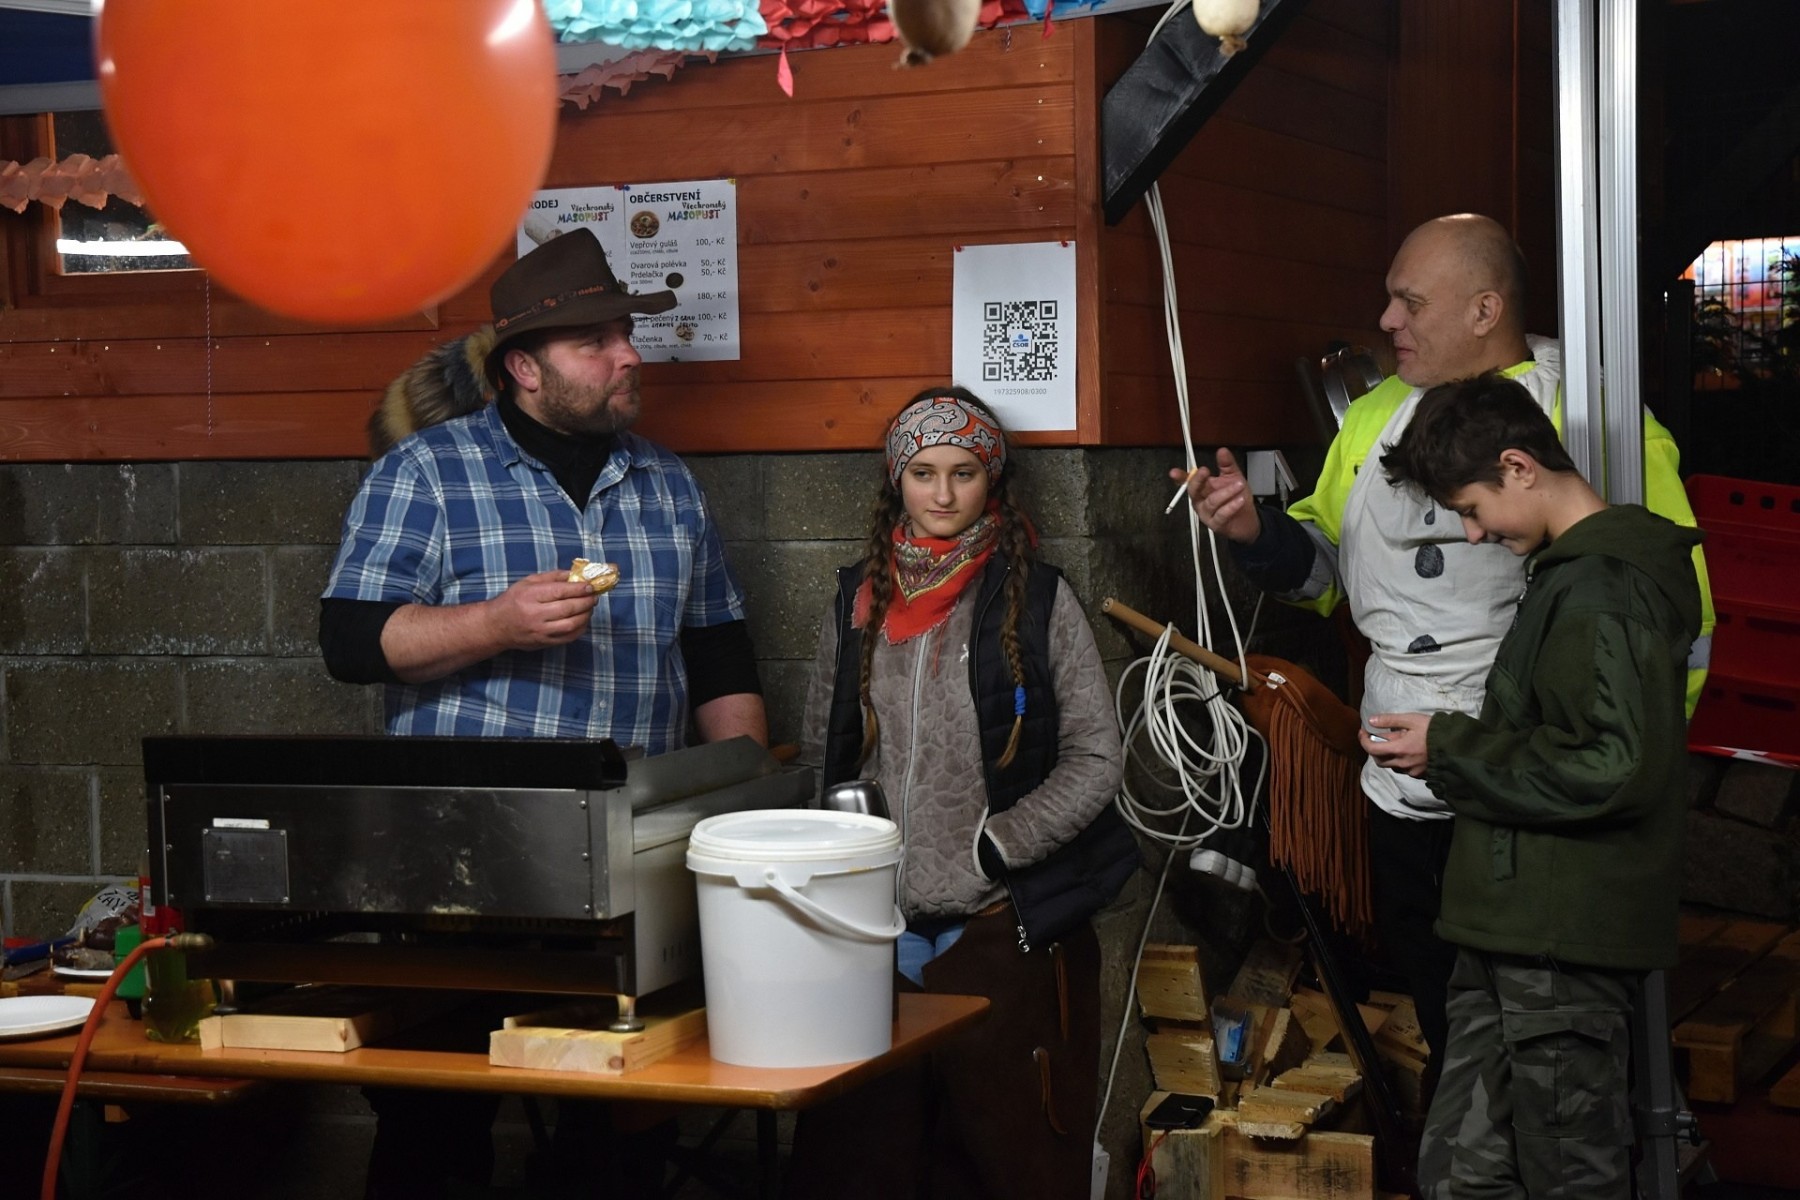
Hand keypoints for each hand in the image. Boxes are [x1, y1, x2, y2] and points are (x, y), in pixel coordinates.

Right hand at [484, 570, 599, 649]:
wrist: (496, 626)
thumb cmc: (513, 600)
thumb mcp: (528, 582)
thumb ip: (553, 577)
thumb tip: (576, 574)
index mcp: (530, 596)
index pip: (561, 591)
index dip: (579, 588)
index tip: (591, 585)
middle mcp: (535, 614)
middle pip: (569, 608)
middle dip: (586, 601)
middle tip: (594, 596)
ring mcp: (540, 631)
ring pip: (572, 624)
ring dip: (586, 615)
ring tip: (590, 607)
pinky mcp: (545, 643)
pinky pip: (569, 637)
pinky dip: (581, 628)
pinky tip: (583, 620)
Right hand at [1170, 449, 1259, 543]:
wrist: (1248, 519)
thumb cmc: (1237, 498)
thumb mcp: (1233, 477)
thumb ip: (1227, 464)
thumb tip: (1222, 450)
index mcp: (1202, 488)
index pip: (1188, 481)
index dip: (1180, 477)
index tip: (1174, 472)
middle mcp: (1200, 501)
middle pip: (1193, 491)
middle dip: (1198, 480)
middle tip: (1206, 471)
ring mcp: (1206, 514)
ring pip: (1211, 502)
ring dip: (1226, 492)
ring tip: (1239, 485)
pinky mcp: (1215, 524)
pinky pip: (1221, 514)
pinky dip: (1231, 506)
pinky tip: (1240, 500)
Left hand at [1361, 713, 1429, 776]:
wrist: (1456, 745)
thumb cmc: (1433, 730)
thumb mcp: (1411, 720)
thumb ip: (1390, 721)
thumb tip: (1371, 721)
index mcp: (1398, 749)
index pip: (1372, 749)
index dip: (1363, 740)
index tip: (1363, 732)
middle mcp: (1402, 763)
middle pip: (1379, 760)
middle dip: (1374, 750)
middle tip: (1377, 738)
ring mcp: (1411, 771)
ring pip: (1392, 766)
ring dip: (1388, 756)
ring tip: (1396, 743)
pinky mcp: (1420, 775)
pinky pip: (1404, 770)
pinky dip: (1400, 761)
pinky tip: (1408, 752)